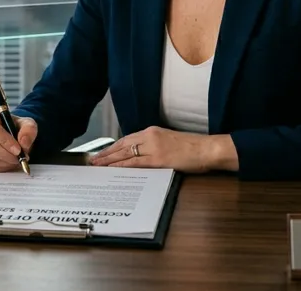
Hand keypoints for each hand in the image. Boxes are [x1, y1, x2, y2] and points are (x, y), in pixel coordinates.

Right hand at [0, 110, 36, 172]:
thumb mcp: (28, 124)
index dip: (5, 141)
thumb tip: (23, 142)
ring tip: (17, 160)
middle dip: (7, 155)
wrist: (13, 135)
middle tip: (20, 157)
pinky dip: (2, 167)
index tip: (18, 150)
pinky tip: (10, 162)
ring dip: (6, 162)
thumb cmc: (17, 127)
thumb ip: (29, 130)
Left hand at [90, 127, 236, 172]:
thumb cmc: (192, 147)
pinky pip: (135, 163)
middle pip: (122, 145)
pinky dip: (121, 166)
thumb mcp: (169, 140)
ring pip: (125, 154)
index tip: (103, 152)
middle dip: (106, 153)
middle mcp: (150, 136)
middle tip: (93, 160)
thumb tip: (141, 154)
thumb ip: (154, 144)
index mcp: (152, 131)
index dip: (113, 146)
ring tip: (97, 165)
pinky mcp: (158, 159)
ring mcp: (153, 147)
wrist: (207, 149)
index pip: (127, 139)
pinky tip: (112, 169)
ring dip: (109, 160)